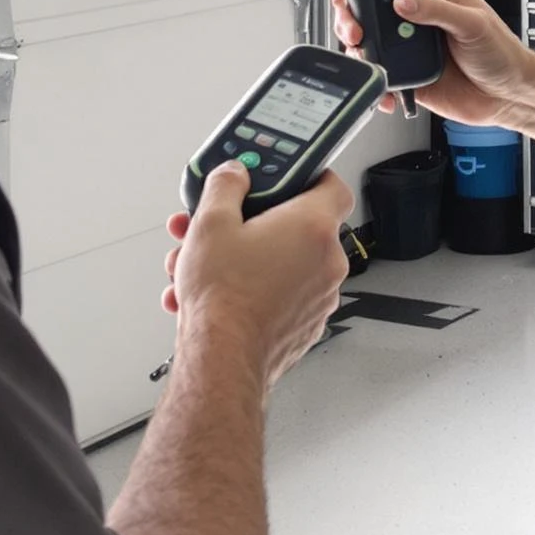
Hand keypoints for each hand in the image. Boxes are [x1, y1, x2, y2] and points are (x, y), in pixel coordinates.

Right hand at [160, 164, 352, 390]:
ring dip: (245, 258)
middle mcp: (326, 262)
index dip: (309, 176)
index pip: (333, 185)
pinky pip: (280, 295)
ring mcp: (319, 298)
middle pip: (296, 227)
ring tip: (202, 264)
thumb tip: (234, 174)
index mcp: (313, 228)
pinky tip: (213, 293)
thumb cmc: (223, 299)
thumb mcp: (211, 223)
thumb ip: (225, 186)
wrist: (222, 360)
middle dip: (253, 223)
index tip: (286, 176)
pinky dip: (252, 289)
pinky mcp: (305, 325)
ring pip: (282, 263)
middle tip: (224, 224)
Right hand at [327, 0, 534, 127]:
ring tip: (362, 50)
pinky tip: (382, 82)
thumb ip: (437, 10)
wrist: (507, 96)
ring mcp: (408, 42)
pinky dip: (371, 77)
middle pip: (370, 1)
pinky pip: (377, 70)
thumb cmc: (502, 52)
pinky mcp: (405, 70)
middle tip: (355, 22)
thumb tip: (403, 2)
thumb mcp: (474, 24)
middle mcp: (417, 13)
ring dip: (356, 43)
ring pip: (367, 35)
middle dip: (352, 8)